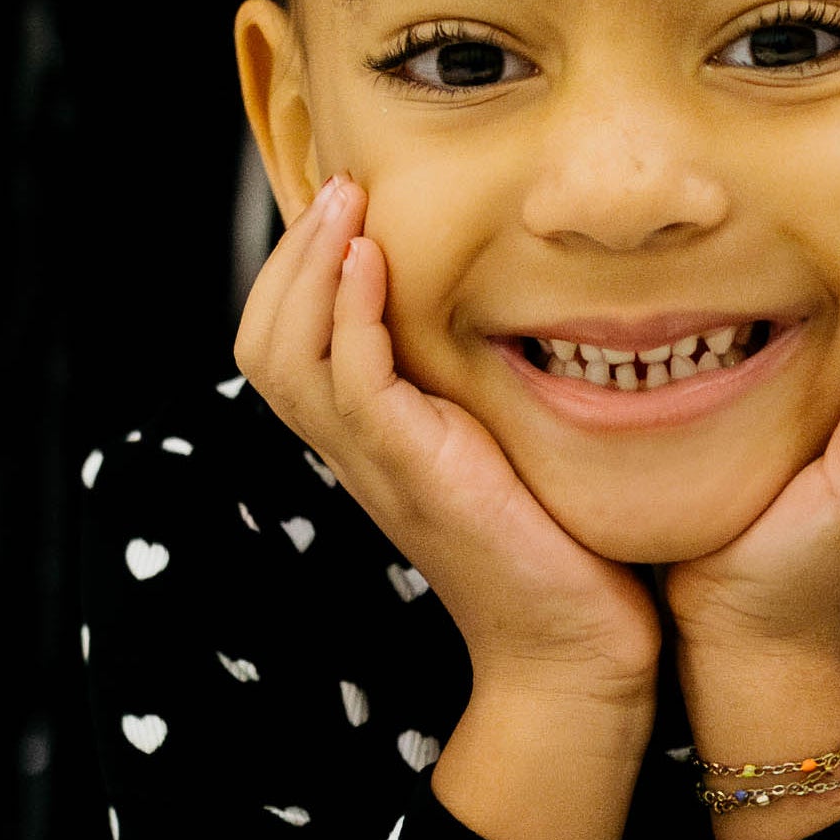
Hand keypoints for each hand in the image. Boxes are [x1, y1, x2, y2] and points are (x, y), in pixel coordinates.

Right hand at [237, 177, 656, 839]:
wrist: (577, 653)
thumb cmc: (562, 550)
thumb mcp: (509, 444)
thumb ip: (484, 385)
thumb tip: (512, 300)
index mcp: (372, 440)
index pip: (285, 342)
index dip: (296, 270)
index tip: (344, 202)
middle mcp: (359, 453)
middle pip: (262, 341)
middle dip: (290, 254)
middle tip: (338, 185)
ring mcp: (379, 466)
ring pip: (286, 355)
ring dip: (310, 266)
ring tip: (347, 205)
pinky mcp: (416, 474)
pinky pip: (352, 383)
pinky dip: (350, 315)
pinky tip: (374, 262)